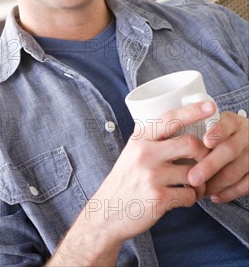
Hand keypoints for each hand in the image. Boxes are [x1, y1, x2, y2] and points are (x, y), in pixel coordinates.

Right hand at [89, 101, 212, 243]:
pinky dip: (191, 198)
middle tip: (206, 160)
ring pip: (194, 173)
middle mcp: (145, 154)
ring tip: (195, 184)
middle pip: (190, 144)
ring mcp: (152, 176)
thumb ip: (152, 139)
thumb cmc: (125, 180)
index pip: (170, 118)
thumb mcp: (132, 151)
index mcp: (140, 139)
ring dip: (200, 181)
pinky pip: (189, 195)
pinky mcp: (158, 198)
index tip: (209, 105)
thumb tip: (182, 126)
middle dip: (205, 153)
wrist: (107, 212)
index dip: (192, 111)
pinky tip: (182, 197)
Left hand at [188, 111, 248, 202]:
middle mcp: (245, 137)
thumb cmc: (221, 137)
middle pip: (230, 150)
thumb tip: (173, 142)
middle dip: (210, 165)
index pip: (226, 123)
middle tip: (192, 178)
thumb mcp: (215, 126)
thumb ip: (200, 129)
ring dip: (215, 184)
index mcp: (232, 122)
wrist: (247, 145)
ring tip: (198, 190)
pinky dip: (228, 193)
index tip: (206, 141)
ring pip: (235, 171)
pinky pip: (245, 186)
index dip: (217, 132)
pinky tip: (213, 196)